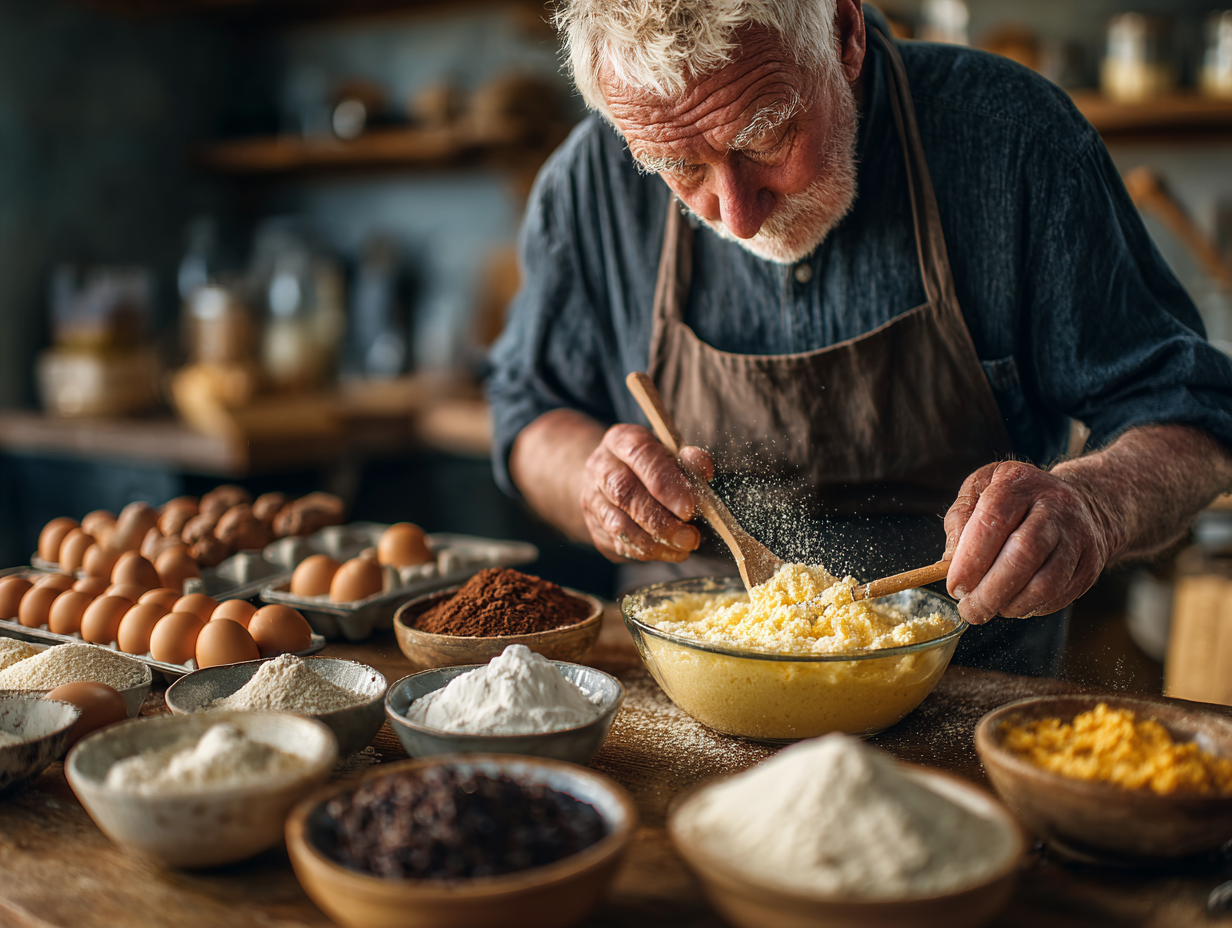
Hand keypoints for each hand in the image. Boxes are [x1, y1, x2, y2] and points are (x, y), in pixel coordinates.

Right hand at [580, 423, 713, 562]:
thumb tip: (704, 468)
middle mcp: (600, 466)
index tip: (688, 508)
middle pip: (625, 493)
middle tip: (689, 537)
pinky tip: (668, 552)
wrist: (612, 479)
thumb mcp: (672, 455)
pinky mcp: (593, 525)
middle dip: (660, 520)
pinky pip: (617, 544)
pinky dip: (645, 552)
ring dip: (654, 542)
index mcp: (621, 440)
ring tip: (683, 548)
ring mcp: (593, 497)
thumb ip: (689, 461)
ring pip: (618, 524)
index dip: (666, 483)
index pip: (641, 456)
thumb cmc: (651, 467)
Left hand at [943, 461, 1110, 623]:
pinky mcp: (1089, 564)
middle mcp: (1054, 506)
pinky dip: (1030, 607)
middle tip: (968, 609)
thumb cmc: (1015, 501)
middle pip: (1023, 553)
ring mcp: (1077, 536)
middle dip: (990, 591)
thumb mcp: (980, 491)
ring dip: (1010, 604)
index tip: (955, 585)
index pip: (994, 520)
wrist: (1076, 503)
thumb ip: (960, 520)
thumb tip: (950, 560)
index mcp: (1018, 483)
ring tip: (988, 609)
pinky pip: (1059, 595)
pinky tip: (1012, 603)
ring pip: (1046, 582)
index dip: (971, 559)